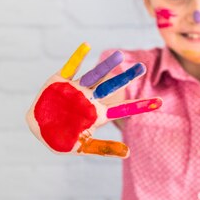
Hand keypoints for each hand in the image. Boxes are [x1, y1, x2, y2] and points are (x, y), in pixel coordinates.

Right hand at [26, 43, 161, 157]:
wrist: (39, 128)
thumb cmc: (62, 139)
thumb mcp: (84, 146)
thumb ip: (105, 148)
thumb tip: (129, 153)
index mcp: (98, 114)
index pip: (123, 109)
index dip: (140, 106)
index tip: (160, 102)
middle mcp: (90, 98)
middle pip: (111, 87)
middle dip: (125, 79)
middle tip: (142, 68)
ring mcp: (76, 89)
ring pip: (94, 75)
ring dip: (105, 66)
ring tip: (118, 56)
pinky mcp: (60, 81)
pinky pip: (70, 67)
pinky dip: (77, 57)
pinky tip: (87, 46)